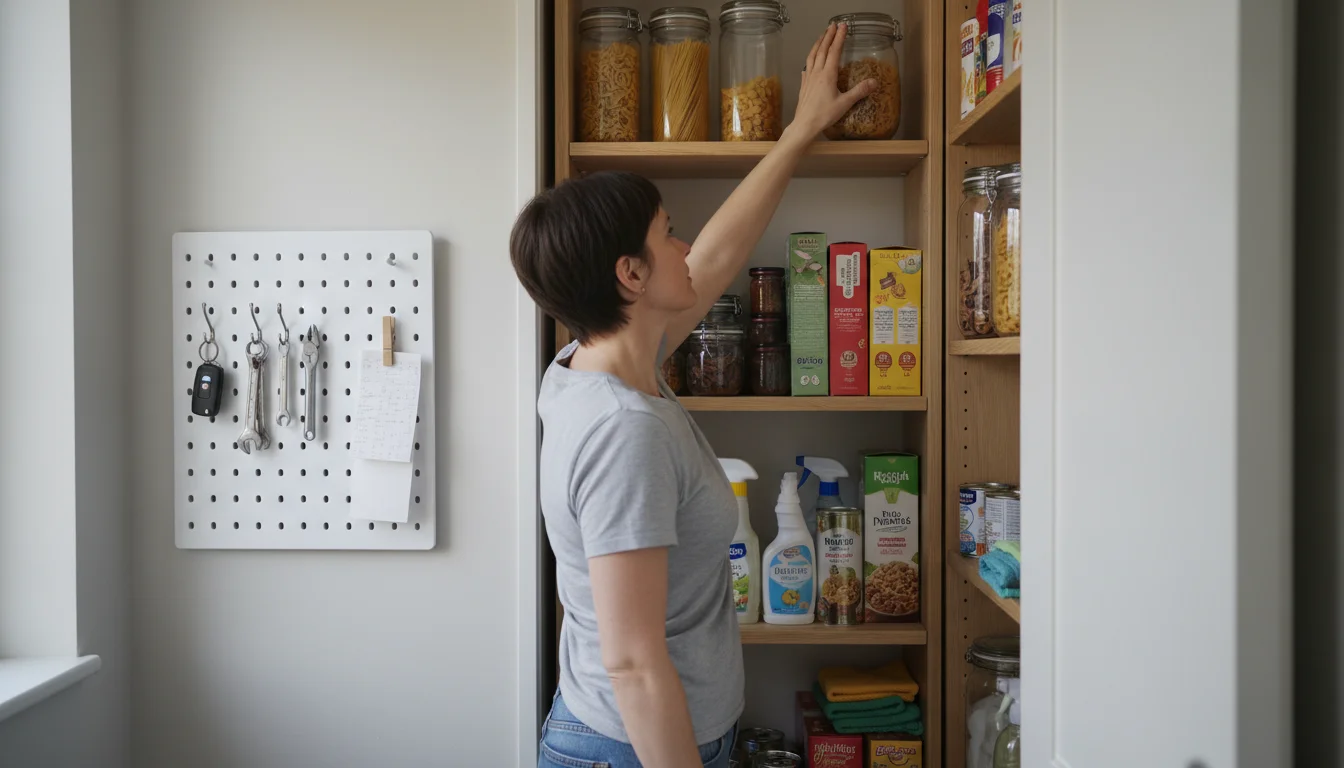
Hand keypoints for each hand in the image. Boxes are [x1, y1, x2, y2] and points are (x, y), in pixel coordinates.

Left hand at [788, 23, 877, 140]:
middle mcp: (817, 73)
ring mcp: (808, 78)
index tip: (843, 26)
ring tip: (821, 36)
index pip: (834, 51)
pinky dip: (809, 60)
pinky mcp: (803, 86)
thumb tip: (874, 82)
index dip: (839, 37)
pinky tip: (808, 63)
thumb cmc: (824, 115)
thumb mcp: (845, 103)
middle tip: (833, 25)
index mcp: (827, 74)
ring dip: (817, 44)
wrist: (804, 125)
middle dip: (828, 36)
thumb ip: (859, 91)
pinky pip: (806, 68)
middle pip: (822, 50)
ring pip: (812, 56)